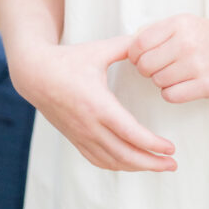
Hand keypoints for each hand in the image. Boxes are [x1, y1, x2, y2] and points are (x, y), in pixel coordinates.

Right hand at [21, 35, 176, 172]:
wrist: (35, 74)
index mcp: (98, 104)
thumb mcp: (98, 49)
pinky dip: (117, 165)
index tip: (170, 148)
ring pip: (112, 161)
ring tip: (156, 166)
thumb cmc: (67, 60)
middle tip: (172, 164)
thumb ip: (124, 46)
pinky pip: (98, 160)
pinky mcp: (75, 138)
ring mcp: (81, 135)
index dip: (153, 144)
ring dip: (136, 167)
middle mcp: (90, 125)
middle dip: (152, 163)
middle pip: (125, 155)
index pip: (131, 133)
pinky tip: (129, 164)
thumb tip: (145, 41)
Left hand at [128, 14, 208, 102]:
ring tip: (175, 74)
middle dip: (146, 70)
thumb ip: (159, 32)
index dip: (135, 55)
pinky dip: (171, 93)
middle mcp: (186, 42)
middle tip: (158, 68)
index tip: (141, 58)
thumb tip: (131, 47)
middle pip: (145, 65)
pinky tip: (182, 85)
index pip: (139, 43)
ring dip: (161, 82)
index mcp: (178, 24)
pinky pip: (171, 96)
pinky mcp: (206, 86)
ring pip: (157, 82)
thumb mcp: (185, 22)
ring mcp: (196, 65)